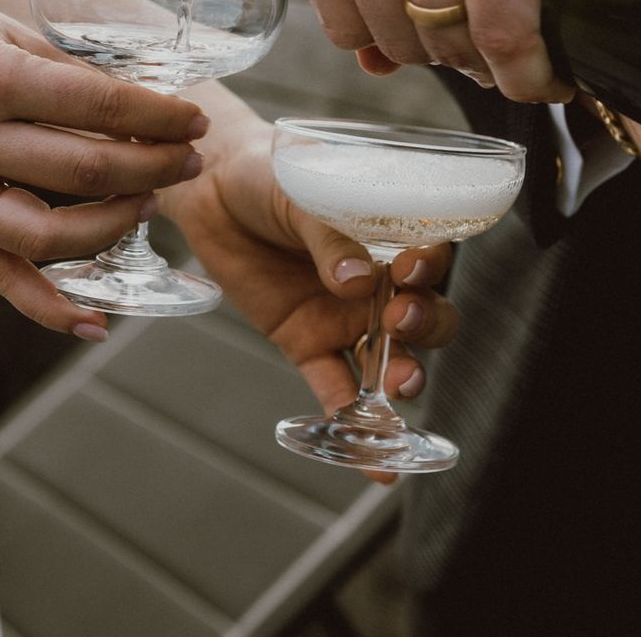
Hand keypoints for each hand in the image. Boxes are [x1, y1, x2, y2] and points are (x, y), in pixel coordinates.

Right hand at [0, 0, 209, 336]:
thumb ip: (62, 71)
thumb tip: (139, 106)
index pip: (97, 107)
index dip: (157, 118)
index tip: (192, 122)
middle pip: (82, 171)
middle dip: (150, 169)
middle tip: (186, 161)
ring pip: (44, 234)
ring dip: (110, 228)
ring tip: (145, 207)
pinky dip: (45, 306)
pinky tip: (94, 322)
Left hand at [167, 115, 457, 480]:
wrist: (210, 187)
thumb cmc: (267, 175)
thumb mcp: (298, 194)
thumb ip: (326, 234)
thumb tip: (353, 280)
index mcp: (388, 234)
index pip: (430, 259)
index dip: (430, 269)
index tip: (409, 267)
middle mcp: (377, 281)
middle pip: (425, 318)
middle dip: (424, 326)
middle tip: (398, 319)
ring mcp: (345, 316)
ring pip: (390, 359)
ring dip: (403, 376)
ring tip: (402, 385)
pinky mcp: (308, 342)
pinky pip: (337, 389)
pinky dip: (352, 422)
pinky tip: (376, 465)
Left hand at [275, 0, 640, 101]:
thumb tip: (372, 68)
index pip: (343, 25)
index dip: (401, 41)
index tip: (449, 29)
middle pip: (394, 39)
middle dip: (453, 50)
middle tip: (501, 34)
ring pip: (448, 41)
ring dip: (498, 63)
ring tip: (530, 43)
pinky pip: (500, 34)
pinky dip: (530, 70)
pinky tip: (550, 70)